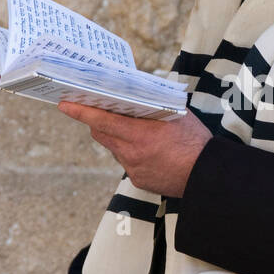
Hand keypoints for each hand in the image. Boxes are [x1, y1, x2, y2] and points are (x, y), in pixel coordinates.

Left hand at [56, 101, 211, 196]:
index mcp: (140, 134)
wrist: (208, 176)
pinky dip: (133, 155)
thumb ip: (154, 104)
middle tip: (100, 110)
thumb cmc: (196, 141)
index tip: (65, 104)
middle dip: (98, 121)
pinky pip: (128, 163)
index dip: (81, 111)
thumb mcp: (176, 114)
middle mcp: (132, 153)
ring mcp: (133, 169)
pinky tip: (151, 153)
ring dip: (119, 138)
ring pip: (115, 148)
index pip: (101, 120)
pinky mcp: (138, 181)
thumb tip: (138, 92)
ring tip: (138, 132)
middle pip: (102, 134)